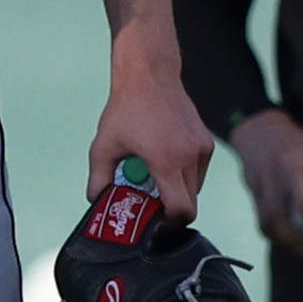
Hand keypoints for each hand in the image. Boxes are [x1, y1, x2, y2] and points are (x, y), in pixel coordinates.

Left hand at [88, 39, 215, 223]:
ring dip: (177, 192)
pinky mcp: (206, 141)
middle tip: (150, 204)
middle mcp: (190, 157)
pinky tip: (164, 161)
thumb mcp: (103, 146)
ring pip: (195, 188)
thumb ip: (98, 179)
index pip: (181, 210)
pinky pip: (199, 171)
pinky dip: (184, 175)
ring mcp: (202, 148)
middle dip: (170, 211)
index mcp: (167, 162)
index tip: (156, 226)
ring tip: (155, 177)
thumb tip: (95, 202)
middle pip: (189, 204)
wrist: (149, 75)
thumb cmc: (125, 110)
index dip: (170, 226)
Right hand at [226, 109, 302, 248]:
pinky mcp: (252, 187)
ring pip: (274, 210)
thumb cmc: (297, 147)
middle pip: (296, 185)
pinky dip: (275, 233)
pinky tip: (287, 244)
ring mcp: (265, 174)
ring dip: (288, 234)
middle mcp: (284, 160)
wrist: (256, 132)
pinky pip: (263, 216)